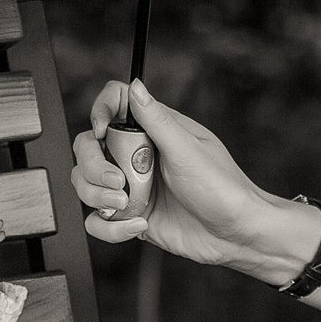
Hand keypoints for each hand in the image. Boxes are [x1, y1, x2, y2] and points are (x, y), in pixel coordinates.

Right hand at [71, 80, 314, 282]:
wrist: (235, 236)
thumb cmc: (223, 188)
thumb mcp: (188, 150)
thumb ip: (157, 120)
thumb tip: (135, 86)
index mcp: (152, 131)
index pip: (112, 105)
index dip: (99, 112)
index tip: (101, 131)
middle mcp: (136, 156)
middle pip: (87, 148)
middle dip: (93, 166)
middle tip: (117, 182)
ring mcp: (130, 187)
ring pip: (85, 184)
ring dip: (97, 197)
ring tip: (126, 206)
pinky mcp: (129, 217)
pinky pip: (98, 221)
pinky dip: (109, 228)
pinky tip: (137, 226)